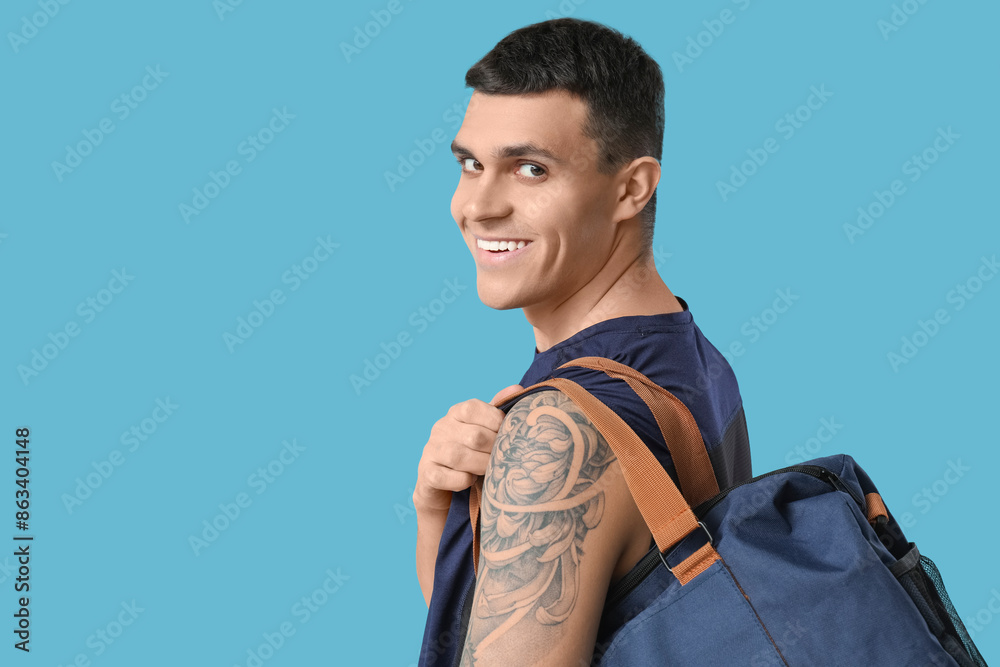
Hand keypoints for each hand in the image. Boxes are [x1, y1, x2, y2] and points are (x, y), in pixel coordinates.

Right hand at [413, 384, 523, 514]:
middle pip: (473, 436)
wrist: (440, 480)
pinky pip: (446, 477)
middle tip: (505, 457)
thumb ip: (497, 410)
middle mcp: (441, 428)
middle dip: (494, 449)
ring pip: (458, 456)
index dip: (495, 421)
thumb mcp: (482, 427)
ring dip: (481, 465)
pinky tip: (471, 480)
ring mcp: (432, 450)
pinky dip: (462, 480)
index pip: (473, 408)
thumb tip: (518, 388)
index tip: (507, 433)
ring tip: (491, 469)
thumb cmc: (468, 449)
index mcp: (455, 413)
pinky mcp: (427, 473)